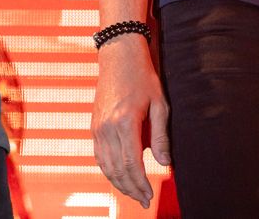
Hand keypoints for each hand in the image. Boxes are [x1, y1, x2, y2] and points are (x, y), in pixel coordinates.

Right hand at [92, 37, 170, 207]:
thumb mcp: (159, 103)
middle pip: (117, 170)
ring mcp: (97, 128)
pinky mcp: (93, 127)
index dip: (140, 183)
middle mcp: (107, 128)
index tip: (149, 196)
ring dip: (119, 183)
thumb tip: (165, 163)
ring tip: (134, 193)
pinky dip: (109, 171)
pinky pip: (99, 156)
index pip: (131, 164)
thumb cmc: (143, 77)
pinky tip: (120, 177)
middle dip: (131, 189)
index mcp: (125, 122)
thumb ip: (161, 135)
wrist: (119, 56)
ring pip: (105, 166)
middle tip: (144, 201)